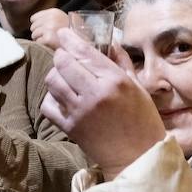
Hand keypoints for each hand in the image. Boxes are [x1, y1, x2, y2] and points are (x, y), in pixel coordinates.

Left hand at [28, 8, 70, 50]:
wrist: (79, 42)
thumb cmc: (68, 32)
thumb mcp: (60, 19)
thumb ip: (47, 18)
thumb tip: (32, 21)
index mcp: (54, 12)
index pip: (33, 18)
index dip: (38, 25)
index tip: (46, 30)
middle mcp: (51, 18)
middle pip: (33, 26)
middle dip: (38, 32)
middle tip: (49, 36)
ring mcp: (50, 28)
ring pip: (34, 34)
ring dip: (40, 39)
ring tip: (50, 41)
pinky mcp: (48, 38)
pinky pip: (38, 42)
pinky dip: (43, 45)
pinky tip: (51, 45)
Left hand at [40, 28, 164, 178]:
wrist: (137, 159)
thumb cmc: (143, 122)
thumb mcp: (139, 88)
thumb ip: (121, 63)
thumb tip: (110, 42)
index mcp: (114, 81)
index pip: (83, 52)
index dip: (69, 38)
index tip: (63, 33)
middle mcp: (94, 94)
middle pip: (63, 63)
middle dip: (61, 55)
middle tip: (66, 56)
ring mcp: (79, 111)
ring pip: (52, 81)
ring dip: (56, 74)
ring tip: (65, 77)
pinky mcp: (69, 127)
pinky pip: (48, 104)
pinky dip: (52, 98)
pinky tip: (62, 98)